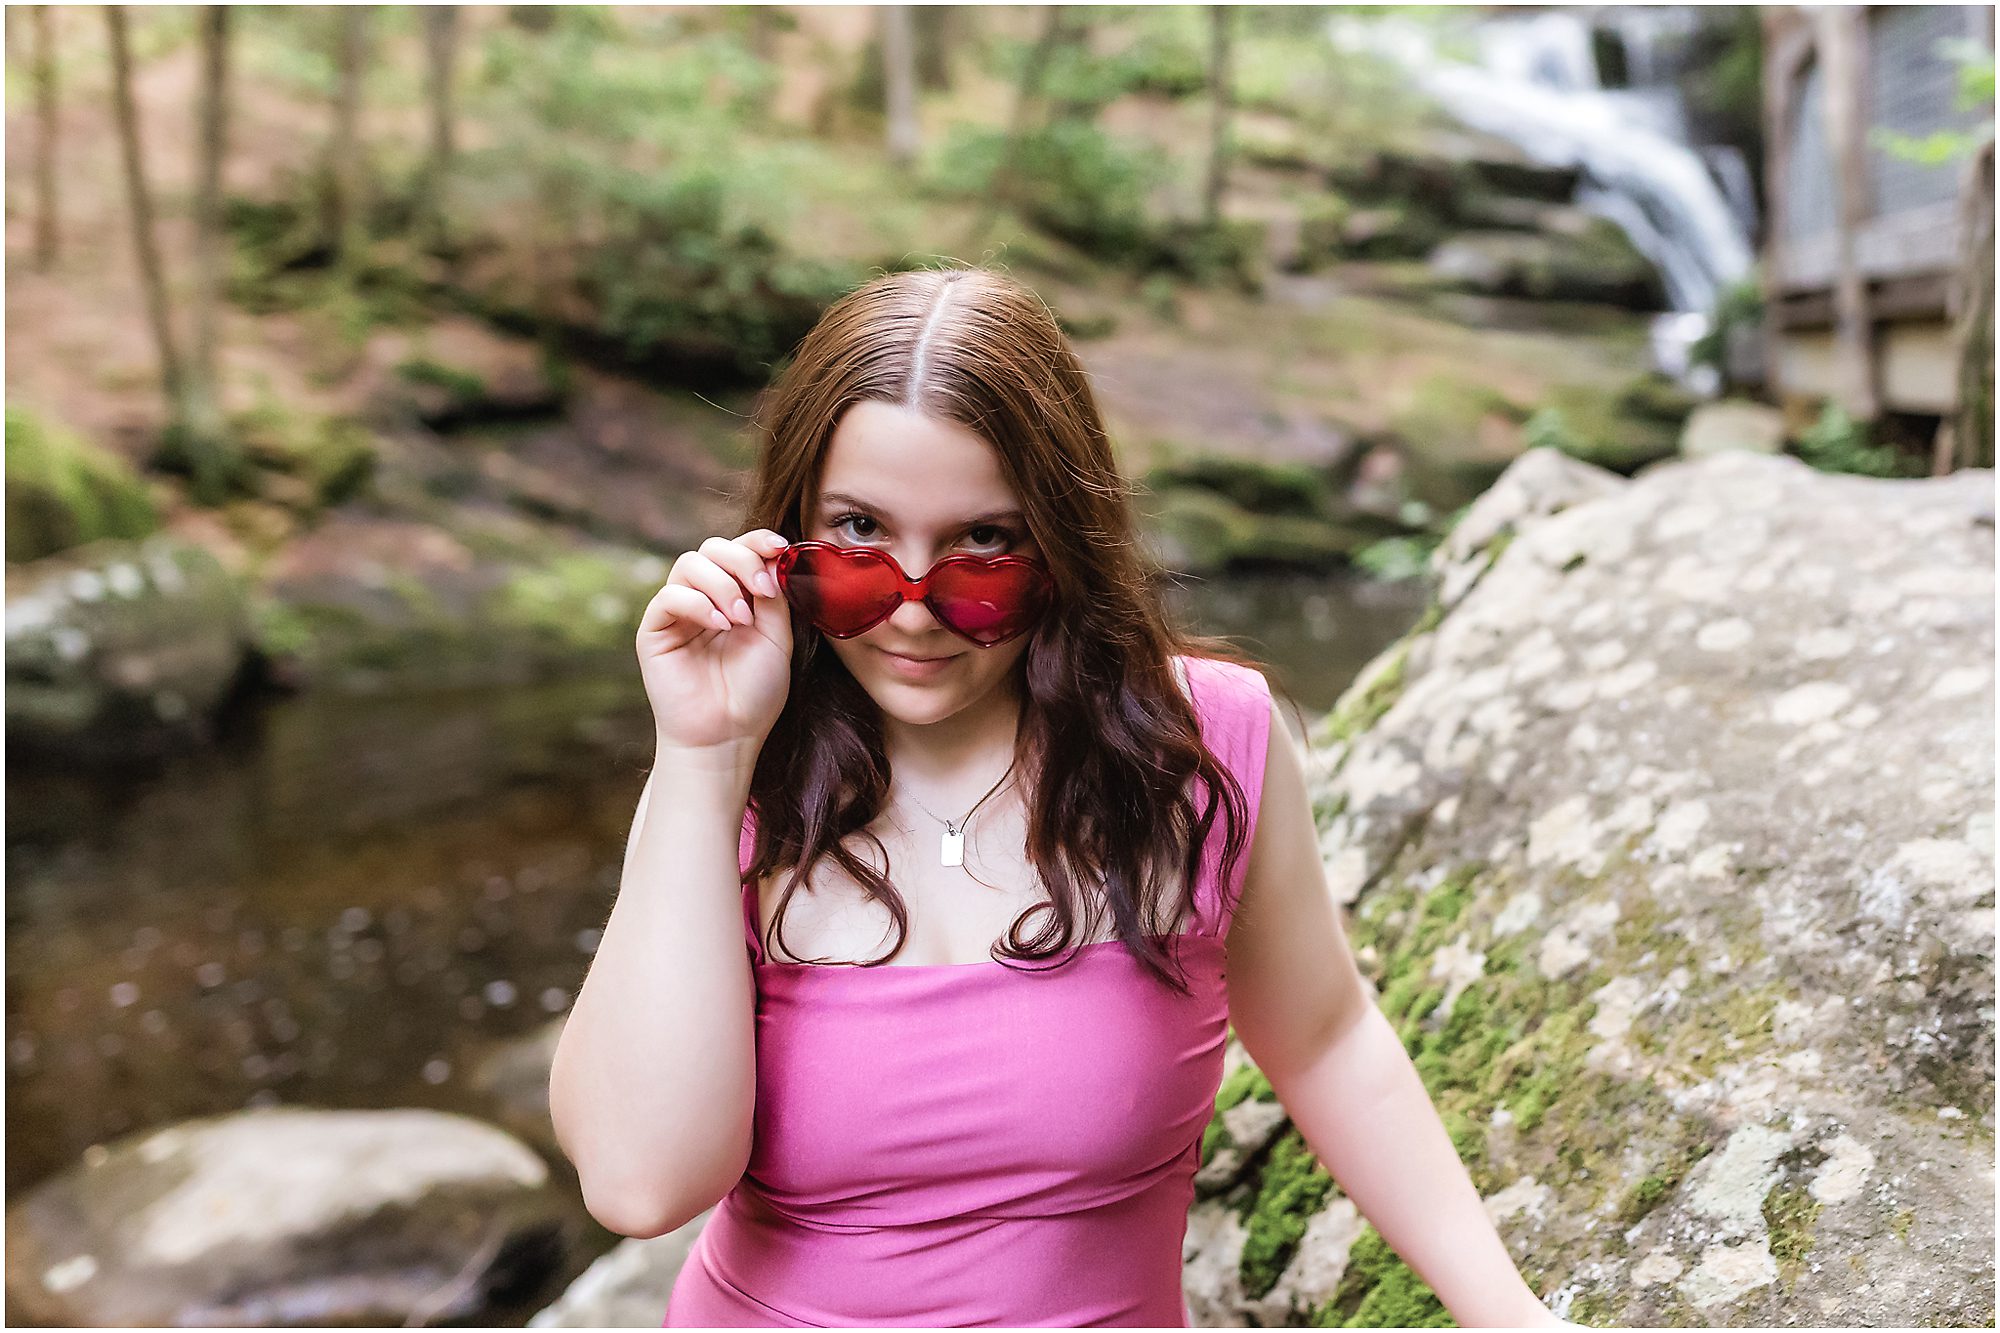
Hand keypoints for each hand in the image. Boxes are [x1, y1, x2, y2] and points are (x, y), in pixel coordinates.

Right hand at [636, 529, 793, 759]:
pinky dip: (698, 602)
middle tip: (762, 591)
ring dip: (722, 584)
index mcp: (735, 597)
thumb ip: (773, 597)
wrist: (727, 737)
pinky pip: (669, 595)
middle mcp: (704, 598)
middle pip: (713, 548)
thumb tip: (772, 557)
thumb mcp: (776, 638)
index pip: (739, 551)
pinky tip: (720, 625)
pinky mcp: (655, 630)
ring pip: (690, 563)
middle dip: (742, 560)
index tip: (780, 547)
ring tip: (741, 618)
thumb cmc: (753, 694)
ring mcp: (678, 613)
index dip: (757, 541)